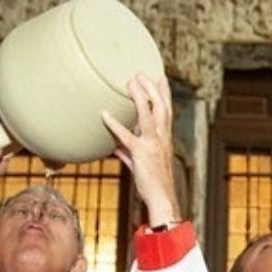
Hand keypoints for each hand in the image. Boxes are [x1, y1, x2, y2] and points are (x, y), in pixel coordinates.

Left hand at [102, 74, 179, 224]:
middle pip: (161, 106)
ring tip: (130, 82)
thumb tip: (114, 146)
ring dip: (140, 96)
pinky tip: (105, 114)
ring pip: (149, 114)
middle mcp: (162, 138)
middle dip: (152, 88)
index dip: (164, 92)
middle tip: (141, 73)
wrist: (162, 198)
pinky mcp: (141, 153)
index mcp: (165, 138)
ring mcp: (153, 144)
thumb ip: (128, 152)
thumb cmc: (153, 182)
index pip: (167, 110)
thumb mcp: (141, 163)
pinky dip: (115, 124)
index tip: (160, 77)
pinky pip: (126, 136)